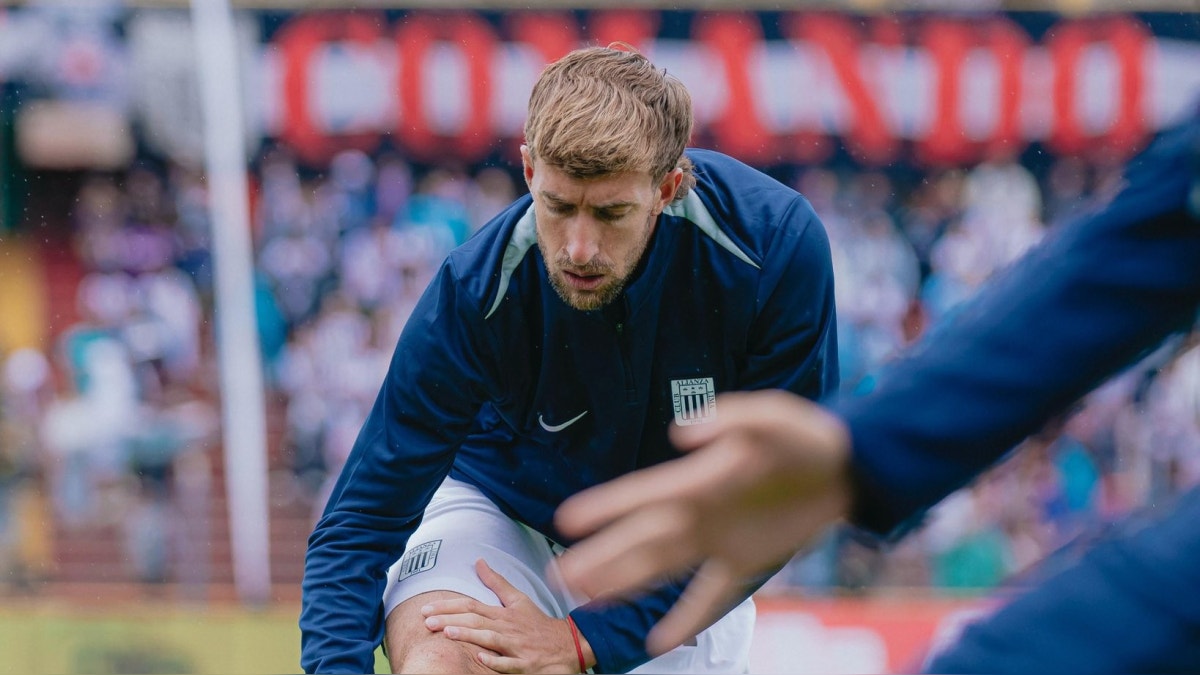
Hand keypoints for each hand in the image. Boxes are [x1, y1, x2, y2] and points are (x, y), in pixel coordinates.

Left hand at [422, 559, 587, 673]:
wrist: (568, 644)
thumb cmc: (538, 623)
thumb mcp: (519, 599)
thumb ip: (496, 582)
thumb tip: (478, 562)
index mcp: (503, 613)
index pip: (471, 606)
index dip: (448, 606)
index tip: (426, 608)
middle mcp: (507, 628)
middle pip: (476, 621)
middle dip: (450, 620)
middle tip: (426, 620)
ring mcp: (516, 646)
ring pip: (490, 639)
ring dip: (469, 636)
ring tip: (447, 633)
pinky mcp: (525, 664)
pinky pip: (509, 663)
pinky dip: (496, 661)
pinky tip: (480, 658)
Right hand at [555, 390, 852, 654]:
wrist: (848, 467)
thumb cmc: (807, 436)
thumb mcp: (773, 416)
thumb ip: (730, 417)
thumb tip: (682, 430)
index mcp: (700, 480)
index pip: (643, 496)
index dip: (606, 508)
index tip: (567, 519)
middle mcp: (699, 514)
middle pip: (641, 541)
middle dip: (602, 558)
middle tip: (561, 574)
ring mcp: (719, 542)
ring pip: (662, 570)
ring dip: (625, 585)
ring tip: (586, 599)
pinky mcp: (746, 563)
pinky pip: (710, 598)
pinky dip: (686, 620)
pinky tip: (658, 642)